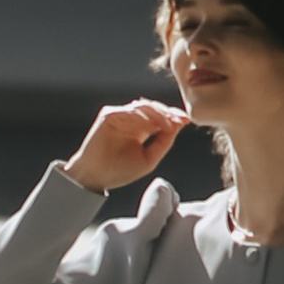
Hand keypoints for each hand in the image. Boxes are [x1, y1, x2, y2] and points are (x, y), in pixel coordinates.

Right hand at [66, 99, 186, 192]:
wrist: (95, 177)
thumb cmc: (119, 171)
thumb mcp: (149, 159)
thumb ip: (164, 142)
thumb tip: (179, 125)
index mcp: (141, 130)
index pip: (160, 117)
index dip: (174, 117)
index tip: (187, 120)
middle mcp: (131, 120)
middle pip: (154, 109)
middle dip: (169, 113)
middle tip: (180, 120)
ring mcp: (120, 116)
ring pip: (143, 106)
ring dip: (159, 114)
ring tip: (169, 125)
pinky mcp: (109, 114)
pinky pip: (129, 111)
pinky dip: (143, 116)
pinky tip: (153, 125)